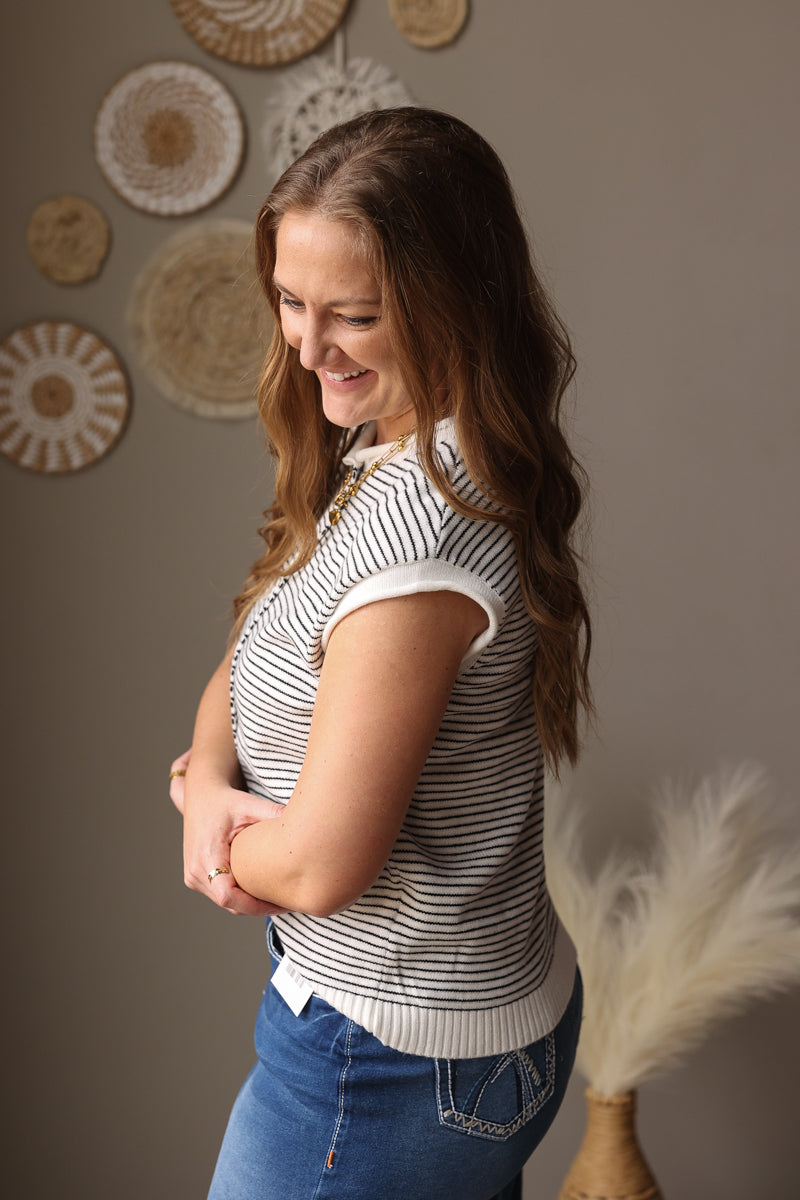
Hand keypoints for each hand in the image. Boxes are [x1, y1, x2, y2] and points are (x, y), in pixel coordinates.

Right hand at [170, 751, 285, 916]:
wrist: (201, 797)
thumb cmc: (225, 801)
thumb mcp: (249, 805)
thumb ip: (274, 814)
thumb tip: (306, 824)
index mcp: (206, 855)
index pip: (227, 895)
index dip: (255, 905)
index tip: (280, 903)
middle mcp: (195, 871)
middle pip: (230, 903)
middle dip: (259, 907)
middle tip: (289, 902)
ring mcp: (193, 877)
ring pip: (226, 903)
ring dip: (251, 904)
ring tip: (280, 898)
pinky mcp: (196, 878)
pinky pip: (221, 895)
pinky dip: (241, 897)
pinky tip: (263, 890)